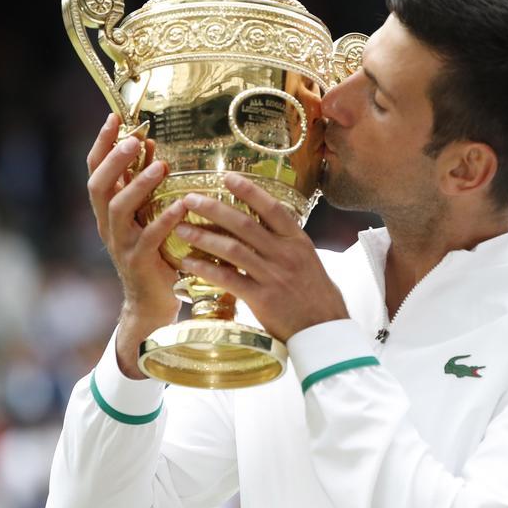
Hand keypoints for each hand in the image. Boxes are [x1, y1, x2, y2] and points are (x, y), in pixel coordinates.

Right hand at [86, 113, 186, 376]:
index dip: (102, 143)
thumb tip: (149, 143)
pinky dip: (164, 220)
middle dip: (114, 160)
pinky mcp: (139, 262)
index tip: (115, 116)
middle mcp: (107, 224)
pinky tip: (181, 206)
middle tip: (135, 140)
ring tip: (160, 167)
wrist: (152, 301)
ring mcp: (121, 244)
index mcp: (106, 209)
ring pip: (119, 209)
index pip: (95, 169)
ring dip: (138, 185)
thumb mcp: (144, 213)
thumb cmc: (153, 251)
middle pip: (99, 186)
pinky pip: (149, 238)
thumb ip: (143, 181)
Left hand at [171, 173, 348, 342]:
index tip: (228, 177)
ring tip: (182, 229)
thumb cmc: (316, 295)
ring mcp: (273, 276)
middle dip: (214, 209)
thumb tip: (265, 224)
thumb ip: (286, 243)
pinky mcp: (262, 298)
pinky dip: (206, 269)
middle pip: (245, 224)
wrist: (325, 330)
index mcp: (298, 241)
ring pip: (233, 249)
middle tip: (190, 199)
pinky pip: (228, 279)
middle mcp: (285, 254)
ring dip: (204, 237)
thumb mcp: (308, 260)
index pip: (272, 208)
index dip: (249, 190)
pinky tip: (189, 263)